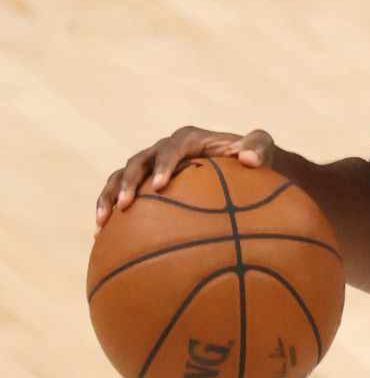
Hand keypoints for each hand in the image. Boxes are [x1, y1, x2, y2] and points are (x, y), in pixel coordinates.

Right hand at [95, 127, 274, 231]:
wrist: (243, 172)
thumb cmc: (254, 158)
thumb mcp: (262, 147)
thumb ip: (259, 147)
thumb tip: (249, 158)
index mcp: (188, 139)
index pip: (171, 149)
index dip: (162, 165)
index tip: (159, 186)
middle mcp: (164, 150)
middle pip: (137, 162)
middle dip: (128, 182)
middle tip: (125, 206)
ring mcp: (151, 168)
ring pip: (121, 177)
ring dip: (109, 197)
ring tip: (101, 223)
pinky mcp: (144, 186)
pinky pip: (122, 197)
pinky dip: (110, 212)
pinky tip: (101, 238)